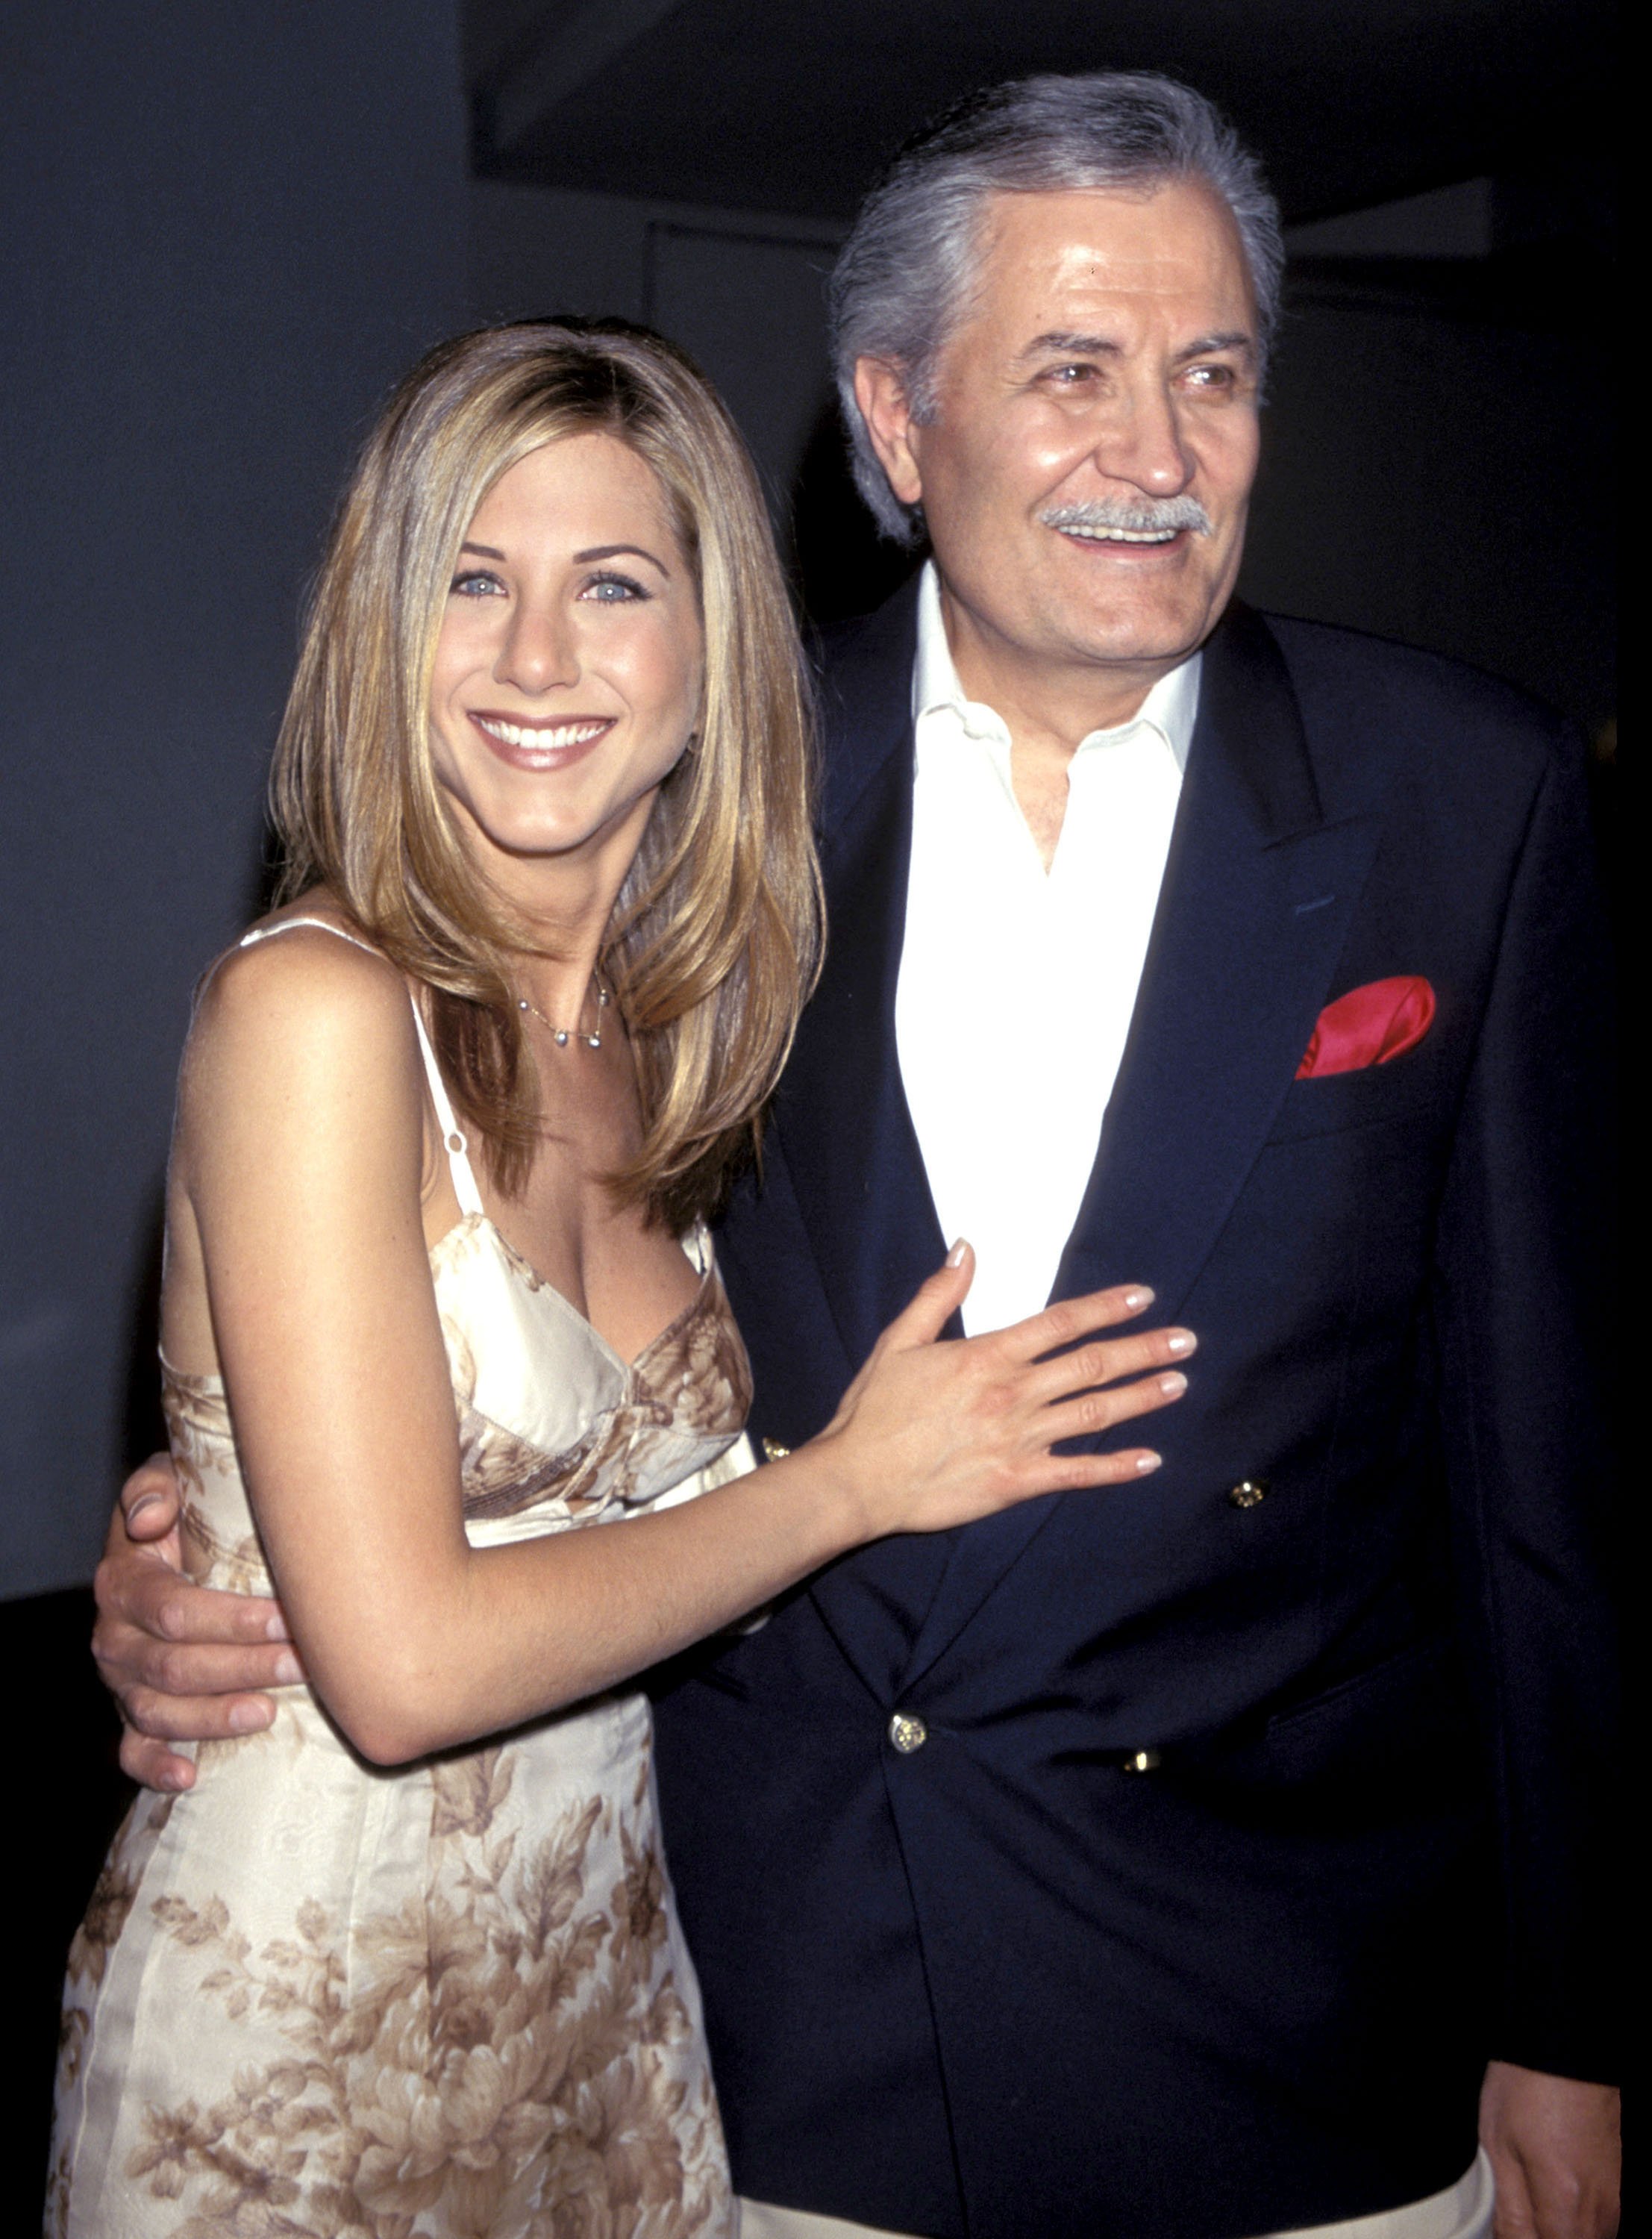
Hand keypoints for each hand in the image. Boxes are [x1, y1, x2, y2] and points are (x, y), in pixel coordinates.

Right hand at [93, 1453, 303, 1791]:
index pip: (176, 1611)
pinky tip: (191, 1775)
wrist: (168, 1546)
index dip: (235, 1621)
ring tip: (269, 1712)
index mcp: (124, 1583)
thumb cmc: (183, 1515)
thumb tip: (151, 1517)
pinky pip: (134, 1751)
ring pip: (161, 1712)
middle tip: (303, 1664)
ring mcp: (122, 1681)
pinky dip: (158, 1767)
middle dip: (243, 1667)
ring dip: (215, 1718)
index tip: (290, 1619)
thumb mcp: (165, 1484)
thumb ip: (154, 1488)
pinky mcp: (131, 1714)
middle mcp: (115, 1637)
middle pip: (175, 1666)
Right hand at [813, 1246, 1191, 1539]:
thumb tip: (965, 1248)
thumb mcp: (900, 1340)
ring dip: (1141, 1397)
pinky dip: (1115, 1467)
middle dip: (1144, 1349)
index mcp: (987, 1356)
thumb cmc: (873, 1411)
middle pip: (1092, 1364)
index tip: (1143, 1297)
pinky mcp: (1016, 1483)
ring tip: (1178, 1383)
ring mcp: (1019, 1440)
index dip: (1107, 1307)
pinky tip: (1149, 1460)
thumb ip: (939, 1294)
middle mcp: (1012, 1394)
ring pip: (1094, 1413)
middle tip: (1186, 1340)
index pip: (1062, 1323)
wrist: (857, 1479)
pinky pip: (1077, 1473)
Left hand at [1479, 2061, 1619, 2237]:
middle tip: (1518, 2213)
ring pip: (1588, 2235)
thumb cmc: (1528, 2087)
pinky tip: (1552, 2188)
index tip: (1512, 2226)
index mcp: (1569, 2205)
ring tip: (1532, 2197)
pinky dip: (1574, 2214)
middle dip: (1544, 2234)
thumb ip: (1509, 2212)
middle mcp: (1602, 2208)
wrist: (1565, 2044)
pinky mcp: (1618, 2181)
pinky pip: (1599, 2218)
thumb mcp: (1499, 2148)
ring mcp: (1616, 2195)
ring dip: (1560, 2227)